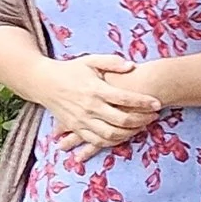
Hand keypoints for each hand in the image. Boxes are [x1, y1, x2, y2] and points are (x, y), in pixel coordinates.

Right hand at [42, 53, 161, 161]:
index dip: (143, 102)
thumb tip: (131, 66)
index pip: (125, 98)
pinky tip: (123, 136)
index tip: (157, 103)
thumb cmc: (70, 70)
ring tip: (142, 126)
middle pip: (122, 119)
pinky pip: (97, 141)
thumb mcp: (90, 60)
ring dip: (130, 133)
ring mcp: (82, 120)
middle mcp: (90, 107)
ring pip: (111, 134)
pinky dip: (113, 141)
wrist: (43, 82)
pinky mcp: (76, 128)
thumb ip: (111, 62)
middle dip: (142, 119)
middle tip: (154, 116)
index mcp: (95, 89)